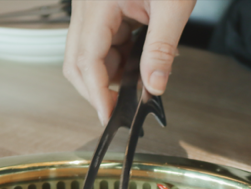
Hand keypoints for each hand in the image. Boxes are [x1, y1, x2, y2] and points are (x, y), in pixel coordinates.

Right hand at [63, 0, 195, 124]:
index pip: (87, 60)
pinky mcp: (102, 7)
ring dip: (112, 72)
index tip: (109, 117)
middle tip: (122, 108)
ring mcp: (92, 6)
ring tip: (144, 76)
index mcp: (98, 3)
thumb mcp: (173, 6)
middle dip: (98, 88)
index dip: (97, 93)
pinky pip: (103, 40)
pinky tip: (142, 56)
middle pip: (77, 61)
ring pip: (88, 53)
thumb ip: (161, 50)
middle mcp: (86, 5)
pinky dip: (120, 56)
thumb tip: (154, 86)